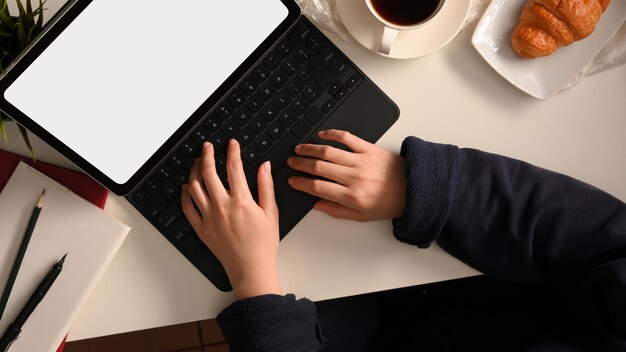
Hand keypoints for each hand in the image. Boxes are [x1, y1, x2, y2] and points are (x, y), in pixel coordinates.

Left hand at [181, 140, 282, 298]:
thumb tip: (264, 166)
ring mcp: (209, 217)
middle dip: (207, 155)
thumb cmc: (263, 244)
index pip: (234, 168)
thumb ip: (266, 186)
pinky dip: (185, 194)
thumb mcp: (271, 213)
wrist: (251, 268)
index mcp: (242, 201)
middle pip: (209, 173)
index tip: (232, 144)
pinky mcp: (201, 228)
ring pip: (195, 187)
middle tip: (208, 147)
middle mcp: (222, 207)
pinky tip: (187, 187)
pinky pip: (187, 207)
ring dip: (195, 171)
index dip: (232, 152)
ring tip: (198, 162)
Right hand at [287, 129, 406, 221]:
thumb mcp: (362, 216)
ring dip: (310, 149)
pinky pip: (347, 137)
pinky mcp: (369, 148)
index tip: (292, 181)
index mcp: (352, 196)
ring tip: (299, 149)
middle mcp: (354, 178)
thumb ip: (337, 211)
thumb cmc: (389, 203)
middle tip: (291, 163)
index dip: (301, 183)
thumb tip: (316, 204)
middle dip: (300, 164)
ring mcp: (361, 161)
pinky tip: (321, 135)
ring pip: (328, 152)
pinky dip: (332, 134)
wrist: (414, 189)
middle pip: (319, 168)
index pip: (318, 188)